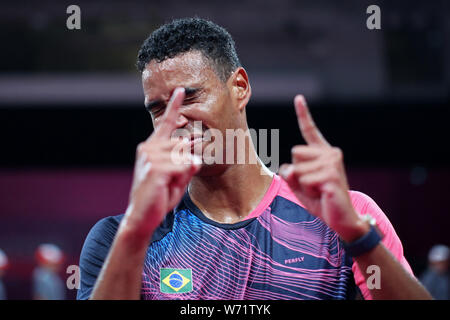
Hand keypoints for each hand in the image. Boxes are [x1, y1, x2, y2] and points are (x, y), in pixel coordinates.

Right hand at [124, 87, 200, 236]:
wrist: (142, 216)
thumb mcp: (177, 178)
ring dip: (181, 174)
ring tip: (167, 185)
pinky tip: (168, 185)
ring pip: (184, 157)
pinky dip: (181, 177)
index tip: (180, 91)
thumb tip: (195, 157)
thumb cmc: (159, 195)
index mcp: (152, 147)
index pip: (166, 124)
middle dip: (185, 164)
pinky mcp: (154, 168)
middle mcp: (148, 148)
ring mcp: (150, 157)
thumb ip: (187, 165)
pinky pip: (182, 167)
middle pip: (183, 145)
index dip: (175, 107)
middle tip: (172, 181)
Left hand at [279, 95, 367, 241]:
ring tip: (319, 192)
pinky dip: (308, 192)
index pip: (310, 131)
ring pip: (297, 169)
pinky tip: (323, 195)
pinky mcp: (331, 175)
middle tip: (314, 186)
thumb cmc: (321, 201)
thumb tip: (287, 168)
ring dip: (302, 185)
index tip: (298, 98)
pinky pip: (303, 180)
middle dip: (297, 174)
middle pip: (294, 153)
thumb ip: (290, 175)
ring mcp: (332, 163)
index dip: (303, 114)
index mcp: (323, 153)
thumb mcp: (299, 187)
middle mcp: (330, 153)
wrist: (342, 220)